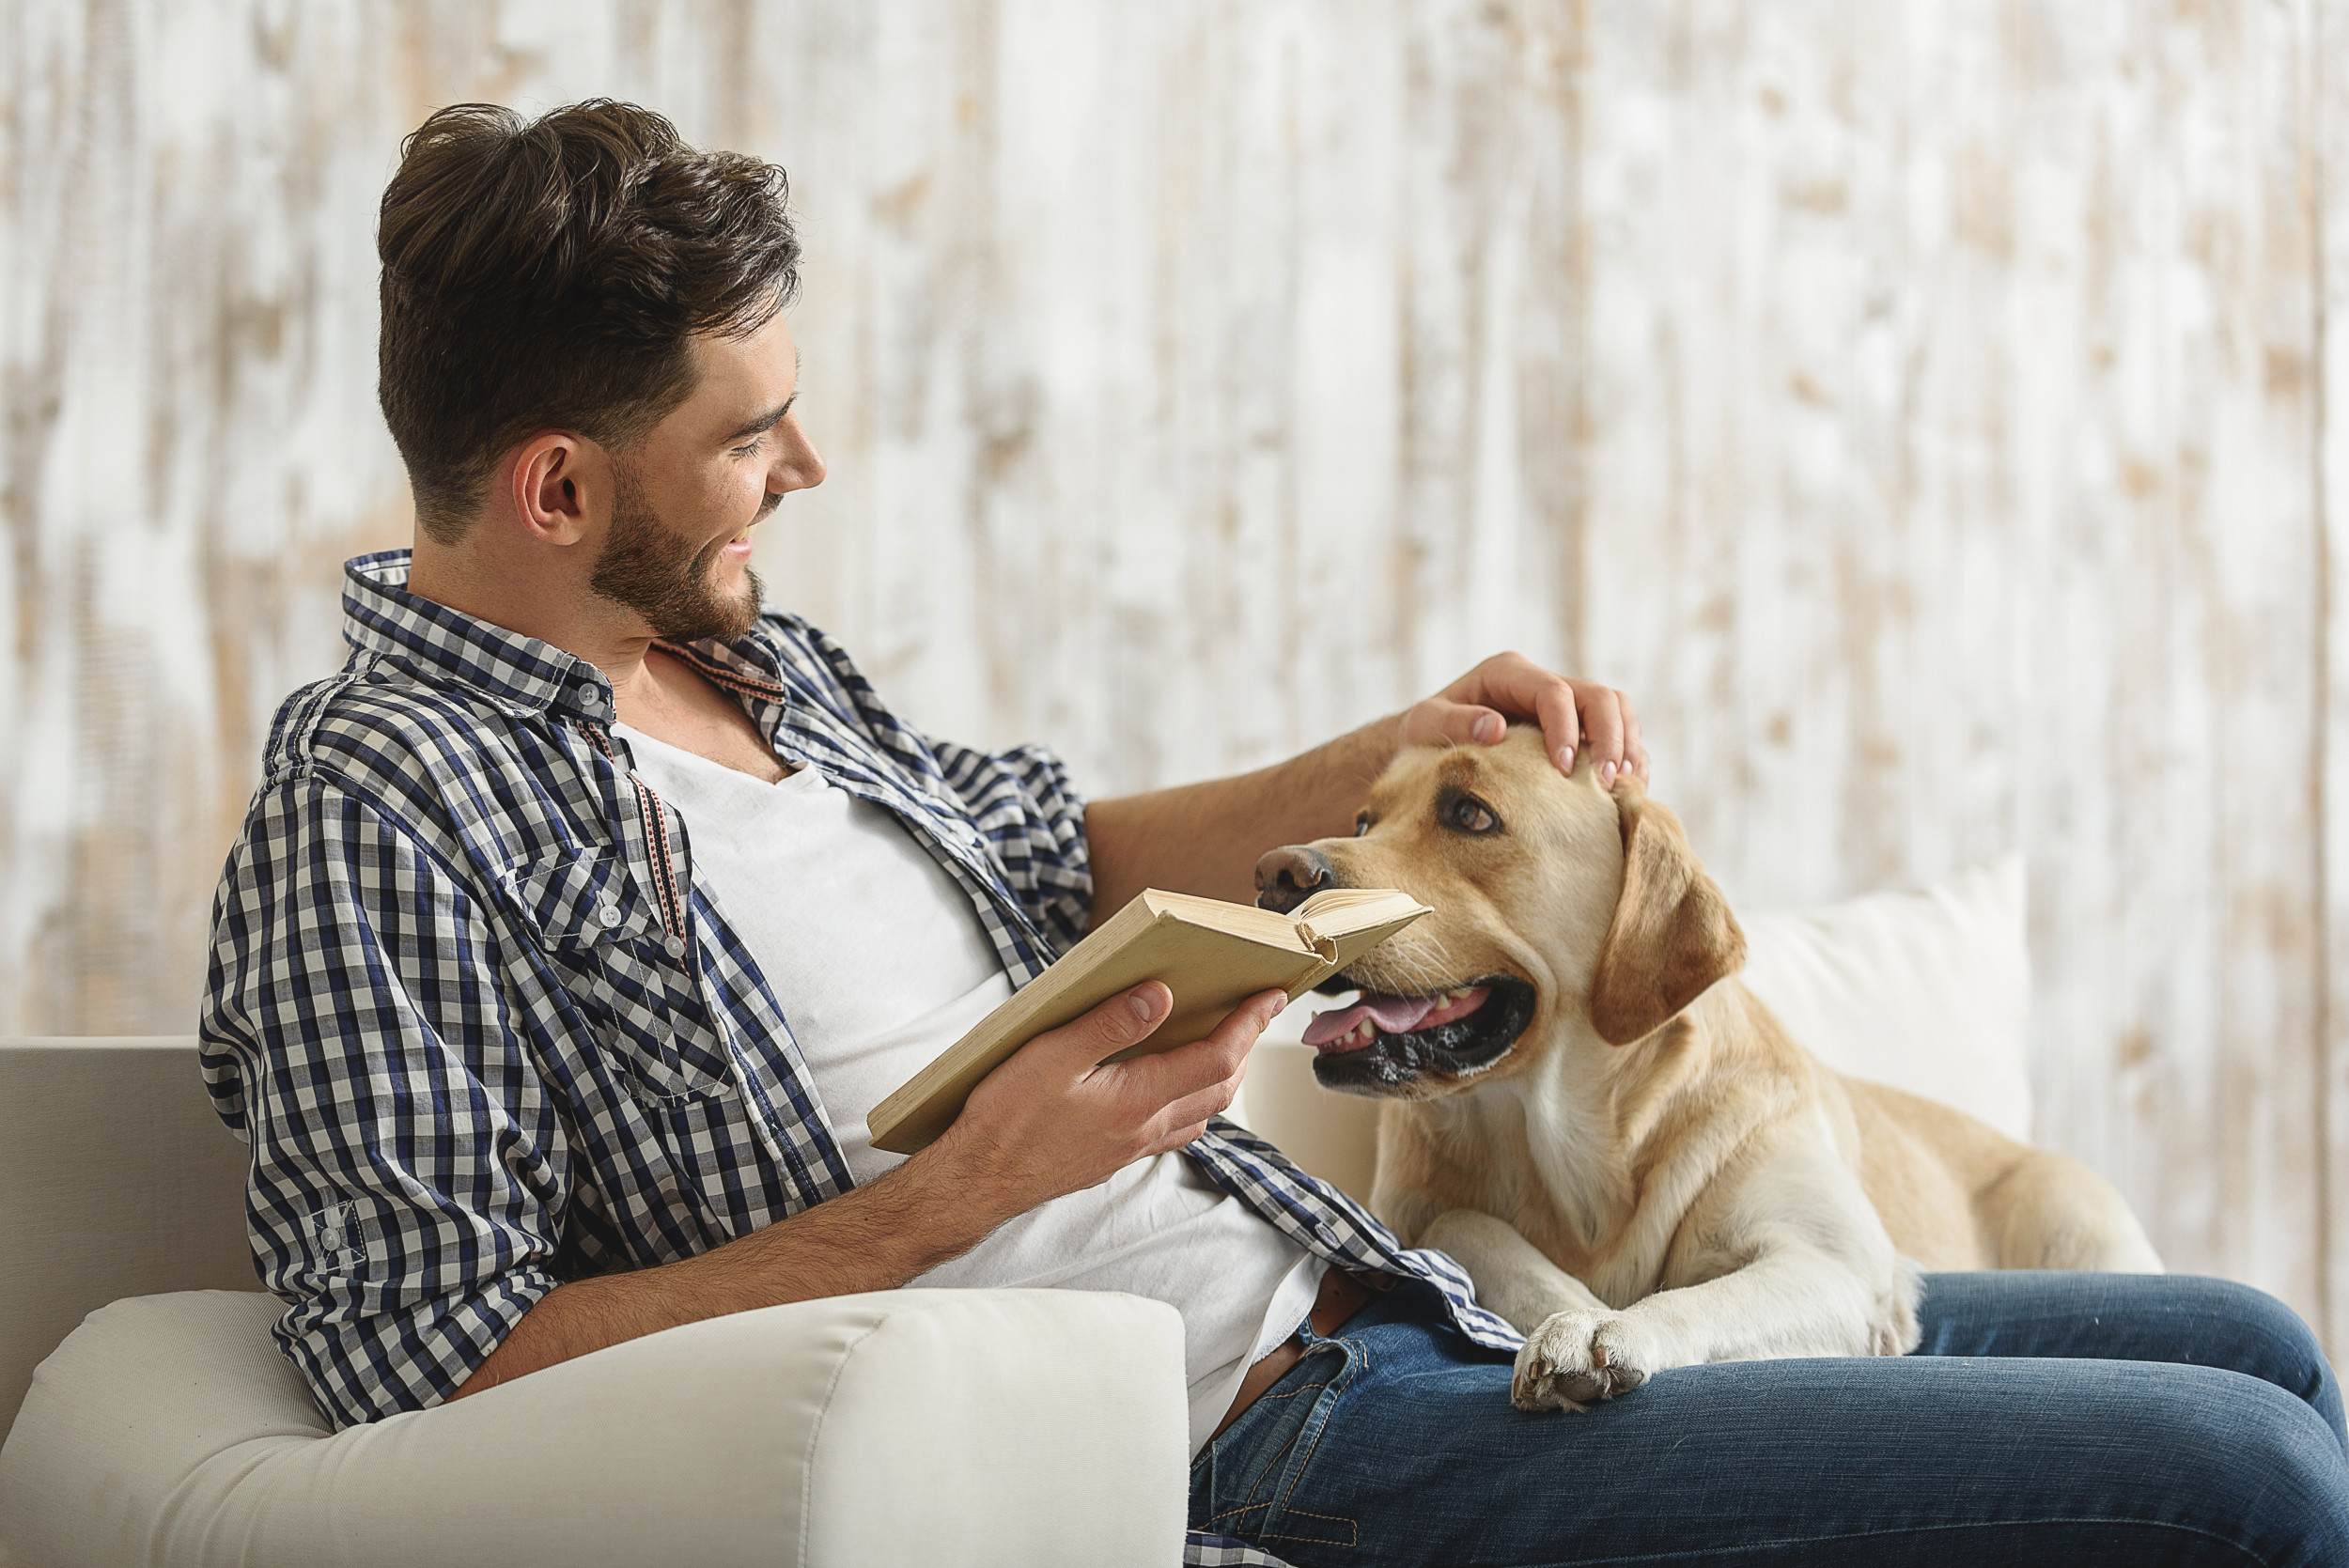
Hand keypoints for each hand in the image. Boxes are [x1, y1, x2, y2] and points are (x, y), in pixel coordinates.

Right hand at [932, 982, 1287, 1218]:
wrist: (977, 1181)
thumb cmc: (1005, 1119)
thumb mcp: (1051, 1055)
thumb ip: (1109, 1024)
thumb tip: (1162, 996)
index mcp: (1137, 1100)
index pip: (1216, 1058)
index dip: (1249, 1024)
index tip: (1272, 996)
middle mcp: (1145, 1129)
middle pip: (1220, 1088)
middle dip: (1246, 1048)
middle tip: (1258, 1012)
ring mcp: (1131, 1148)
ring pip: (1201, 1114)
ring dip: (1223, 1078)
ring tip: (1224, 1043)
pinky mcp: (1113, 1158)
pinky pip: (1173, 1131)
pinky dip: (1191, 1103)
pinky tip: (1172, 1089)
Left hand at [1400, 652, 1646, 786]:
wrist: (1429, 743)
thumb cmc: (1424, 733)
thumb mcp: (1424, 724)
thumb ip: (1453, 723)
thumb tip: (1496, 728)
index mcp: (1507, 672)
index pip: (1554, 691)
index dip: (1566, 728)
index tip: (1564, 769)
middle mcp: (1541, 682)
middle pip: (1599, 695)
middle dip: (1610, 738)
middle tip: (1606, 784)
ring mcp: (1563, 703)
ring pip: (1617, 709)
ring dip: (1628, 746)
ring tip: (1623, 788)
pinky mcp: (1574, 728)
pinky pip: (1617, 733)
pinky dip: (1630, 759)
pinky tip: (1628, 792)